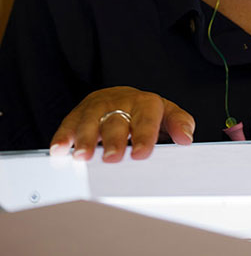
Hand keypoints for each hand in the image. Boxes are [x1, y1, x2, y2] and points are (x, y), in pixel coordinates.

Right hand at [49, 86, 194, 161]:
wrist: (122, 97)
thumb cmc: (145, 113)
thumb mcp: (166, 115)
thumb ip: (179, 123)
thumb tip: (186, 138)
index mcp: (146, 103)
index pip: (146, 118)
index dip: (144, 136)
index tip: (141, 154)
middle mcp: (121, 101)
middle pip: (116, 119)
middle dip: (113, 139)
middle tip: (111, 158)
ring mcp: (98, 106)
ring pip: (91, 119)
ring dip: (86, 138)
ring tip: (83, 157)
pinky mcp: (79, 113)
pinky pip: (69, 123)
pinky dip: (64, 136)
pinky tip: (59, 149)